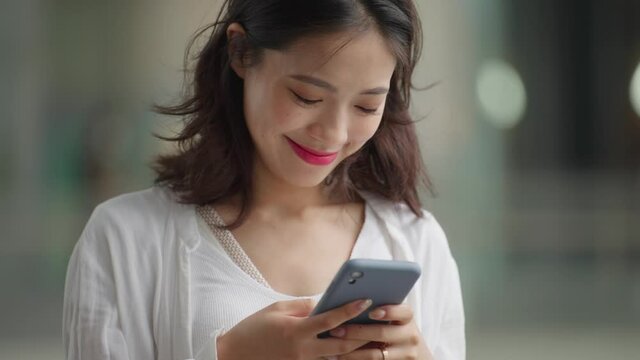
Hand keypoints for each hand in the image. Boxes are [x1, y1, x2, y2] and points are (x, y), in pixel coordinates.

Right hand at [216, 298, 372, 359]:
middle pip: (341, 344)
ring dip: (355, 350)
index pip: (330, 319)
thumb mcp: (277, 309)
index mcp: (297, 331)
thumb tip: (325, 304)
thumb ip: (304, 307)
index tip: (366, 300)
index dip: (350, 309)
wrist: (234, 355)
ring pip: (337, 359)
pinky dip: (338, 358)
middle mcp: (303, 350)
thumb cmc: (254, 329)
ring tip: (370, 339)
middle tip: (376, 323)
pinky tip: (349, 351)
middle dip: (361, 334)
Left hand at [327, 304, 432, 359]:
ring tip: (333, 347)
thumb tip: (351, 300)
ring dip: (352, 351)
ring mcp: (406, 353)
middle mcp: (410, 335)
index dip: (388, 311)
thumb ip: (378, 309)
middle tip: (336, 330)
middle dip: (357, 331)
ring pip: (375, 354)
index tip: (371, 312)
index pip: (403, 311)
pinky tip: (341, 357)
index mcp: (407, 317)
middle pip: (382, 333)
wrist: (411, 352)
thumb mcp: (393, 318)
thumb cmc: (393, 327)